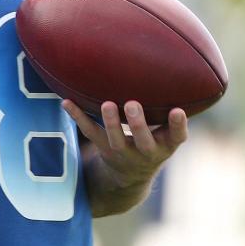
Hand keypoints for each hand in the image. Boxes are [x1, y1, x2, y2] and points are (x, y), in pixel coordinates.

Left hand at [62, 99, 187, 188]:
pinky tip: (66, 101)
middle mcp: (146, 151)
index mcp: (166, 144)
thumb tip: (173, 69)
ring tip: (107, 104)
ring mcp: (123, 152)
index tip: (177, 110)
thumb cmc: (154, 141)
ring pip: (115, 140)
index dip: (178, 125)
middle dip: (137, 124)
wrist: (132, 176)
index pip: (178, 137)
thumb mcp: (168, 133)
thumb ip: (170, 113)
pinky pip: (90, 132)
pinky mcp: (103, 148)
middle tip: (132, 104)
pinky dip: (78, 116)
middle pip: (143, 141)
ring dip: (110, 122)